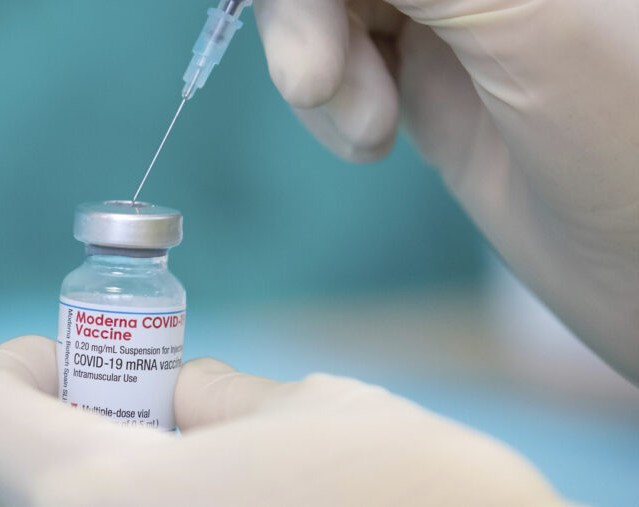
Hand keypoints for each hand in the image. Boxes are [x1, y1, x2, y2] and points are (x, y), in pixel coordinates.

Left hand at [0, 336, 571, 505]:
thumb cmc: (418, 496)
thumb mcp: (314, 410)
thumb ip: (227, 397)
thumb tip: (186, 393)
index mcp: (110, 498)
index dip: (15, 367)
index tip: (65, 351)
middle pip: (17, 484)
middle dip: (70, 428)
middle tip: (143, 402)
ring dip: (113, 476)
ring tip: (197, 452)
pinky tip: (231, 498)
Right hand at [253, 0, 638, 381]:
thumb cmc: (632, 157)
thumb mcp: (534, 25)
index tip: (308, 22)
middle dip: (306, 14)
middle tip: (315, 82)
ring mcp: (454, 10)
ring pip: (326, 7)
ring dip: (319, 67)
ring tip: (368, 130)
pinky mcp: (429, 64)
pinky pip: (338, 59)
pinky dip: (329, 102)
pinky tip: (368, 140)